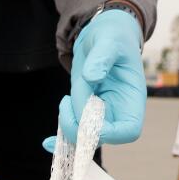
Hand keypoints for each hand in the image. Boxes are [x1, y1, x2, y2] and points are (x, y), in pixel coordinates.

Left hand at [43, 8, 145, 151]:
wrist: (102, 37)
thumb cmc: (113, 37)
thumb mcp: (109, 40)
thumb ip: (102, 57)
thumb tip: (91, 76)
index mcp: (132, 98)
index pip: (128, 130)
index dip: (109, 133)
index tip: (89, 118)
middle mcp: (118, 111)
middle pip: (101, 137)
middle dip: (80, 127)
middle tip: (66, 102)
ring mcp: (101, 115)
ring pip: (84, 137)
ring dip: (67, 127)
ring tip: (64, 101)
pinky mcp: (85, 113)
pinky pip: (74, 132)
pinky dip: (59, 140)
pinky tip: (46, 142)